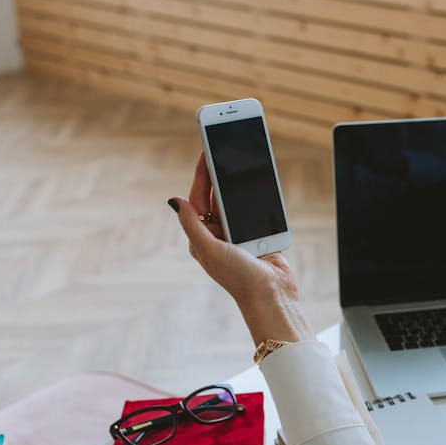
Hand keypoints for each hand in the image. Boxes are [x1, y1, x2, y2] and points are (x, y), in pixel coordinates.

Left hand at [169, 153, 311, 345]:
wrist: (271, 295)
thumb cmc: (238, 277)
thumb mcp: (209, 249)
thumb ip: (192, 225)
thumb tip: (174, 201)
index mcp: (202, 237)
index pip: (198, 199)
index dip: (202, 174)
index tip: (206, 152)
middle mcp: (218, 235)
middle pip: (217, 196)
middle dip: (219, 174)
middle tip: (222, 149)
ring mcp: (238, 235)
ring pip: (236, 202)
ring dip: (238, 184)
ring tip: (241, 161)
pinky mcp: (258, 236)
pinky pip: (255, 210)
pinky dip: (258, 197)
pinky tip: (260, 182)